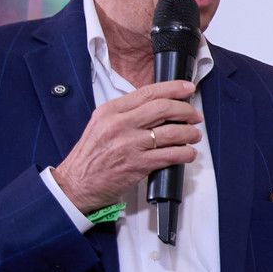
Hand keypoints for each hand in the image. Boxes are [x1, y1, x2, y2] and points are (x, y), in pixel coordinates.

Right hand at [52, 80, 201, 212]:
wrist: (77, 184)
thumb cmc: (92, 156)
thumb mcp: (102, 124)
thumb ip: (126, 113)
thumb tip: (159, 106)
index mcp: (110, 111)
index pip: (148, 92)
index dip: (173, 88)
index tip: (188, 88)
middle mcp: (120, 124)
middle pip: (164, 108)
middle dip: (186, 110)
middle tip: (195, 116)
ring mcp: (129, 144)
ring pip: (172, 132)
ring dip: (190, 133)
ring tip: (195, 135)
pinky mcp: (138, 164)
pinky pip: (171, 155)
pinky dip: (186, 153)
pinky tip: (188, 153)